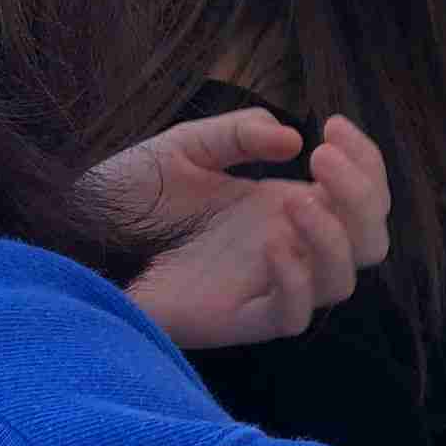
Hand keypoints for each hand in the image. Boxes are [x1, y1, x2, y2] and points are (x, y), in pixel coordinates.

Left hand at [87, 110, 391, 348]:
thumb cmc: (129, 195)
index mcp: (287, 205)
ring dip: (332, 237)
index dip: (366, 162)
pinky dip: (295, 280)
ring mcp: (267, 285)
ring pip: (341, 281)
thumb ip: (239, 134)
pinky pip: (292, 315)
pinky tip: (271, 245)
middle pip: (370, 240)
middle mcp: (289, 246)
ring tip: (293, 200)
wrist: (75, 236)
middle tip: (322, 157)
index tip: (334, 125)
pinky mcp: (238, 320)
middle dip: (361, 195)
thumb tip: (291, 138)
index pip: (363, 195)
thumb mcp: (188, 146)